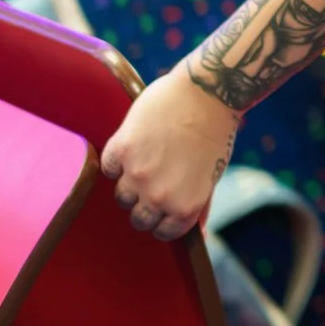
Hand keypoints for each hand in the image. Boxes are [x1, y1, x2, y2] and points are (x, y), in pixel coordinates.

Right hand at [100, 65, 242, 240]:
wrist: (208, 92)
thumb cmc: (216, 133)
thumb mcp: (214, 175)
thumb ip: (200, 205)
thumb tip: (199, 232)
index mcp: (185, 205)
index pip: (162, 233)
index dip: (163, 221)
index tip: (164, 209)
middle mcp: (159, 195)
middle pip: (139, 219)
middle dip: (146, 206)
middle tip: (154, 185)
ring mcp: (138, 173)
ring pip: (122, 197)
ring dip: (131, 184)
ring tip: (146, 163)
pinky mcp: (122, 149)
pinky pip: (108, 169)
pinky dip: (118, 161)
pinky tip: (135, 147)